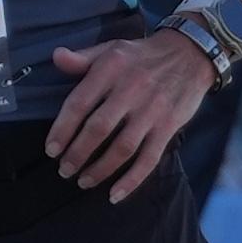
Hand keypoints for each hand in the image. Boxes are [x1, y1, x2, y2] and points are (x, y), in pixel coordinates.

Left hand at [47, 27, 210, 198]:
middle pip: (98, 128)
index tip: (51, 149)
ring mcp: (152, 110)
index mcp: (111, 69)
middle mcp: (131, 90)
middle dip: (77, 154)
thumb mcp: (111, 48)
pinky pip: (149, 158)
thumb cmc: (142, 55)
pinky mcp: (169, 126)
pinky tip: (116, 194)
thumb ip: (83, 58)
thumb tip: (56, 58)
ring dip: (100, 169)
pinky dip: (132, 180)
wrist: (190, 54)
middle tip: (64, 170)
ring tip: (84, 181)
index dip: (62, 129)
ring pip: (122, 147)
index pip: (80, 103)